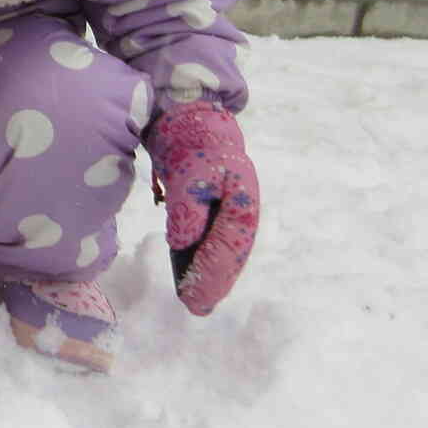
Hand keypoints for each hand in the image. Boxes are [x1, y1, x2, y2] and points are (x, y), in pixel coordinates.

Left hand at [144, 103, 259, 316]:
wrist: (192, 120)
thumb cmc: (193, 144)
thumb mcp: (189, 172)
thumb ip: (187, 207)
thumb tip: (184, 242)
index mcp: (243, 200)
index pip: (229, 245)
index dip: (213, 273)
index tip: (195, 296)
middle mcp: (242, 209)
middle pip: (232, 253)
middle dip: (215, 281)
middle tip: (196, 308)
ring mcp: (232, 210)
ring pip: (224, 250)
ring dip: (211, 274)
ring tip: (194, 299)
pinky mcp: (217, 210)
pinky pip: (212, 240)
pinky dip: (202, 258)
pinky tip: (190, 274)